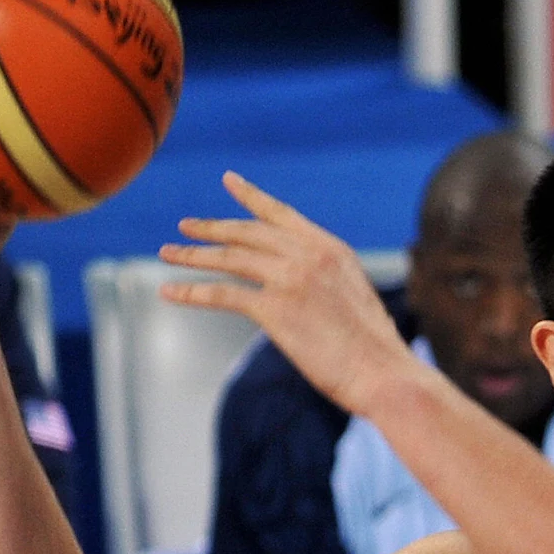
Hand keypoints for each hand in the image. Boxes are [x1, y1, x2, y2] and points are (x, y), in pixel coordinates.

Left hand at [158, 172, 412, 414]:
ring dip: (193, 255)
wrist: (385, 373)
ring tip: (168, 253)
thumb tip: (299, 286)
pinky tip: (170, 290)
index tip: (229, 180)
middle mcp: (309, 256)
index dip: (251, 196)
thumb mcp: (355, 297)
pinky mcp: (275, 309)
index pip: (282, 214)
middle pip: (247, 232)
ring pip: (229, 258)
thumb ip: (325, 281)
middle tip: (185, 227)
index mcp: (331, 249)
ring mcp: (290, 280)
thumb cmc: (375, 349)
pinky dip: (191, 290)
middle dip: (212, 228)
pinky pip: (221, 294)